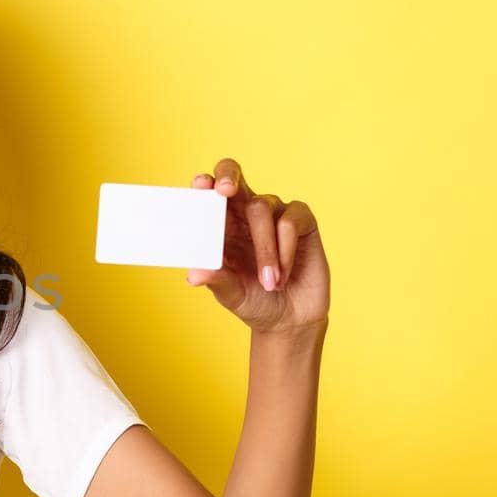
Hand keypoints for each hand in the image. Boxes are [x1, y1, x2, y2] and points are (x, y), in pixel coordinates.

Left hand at [183, 157, 329, 335]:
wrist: (289, 320)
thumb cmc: (254, 300)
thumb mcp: (230, 293)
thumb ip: (215, 280)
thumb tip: (193, 275)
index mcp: (221, 224)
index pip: (209, 194)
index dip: (205, 183)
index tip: (200, 185)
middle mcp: (245, 213)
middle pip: (234, 177)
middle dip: (228, 177)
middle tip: (225, 190)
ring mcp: (275, 213)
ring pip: (262, 208)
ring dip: (264, 248)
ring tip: (268, 282)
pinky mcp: (303, 221)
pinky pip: (290, 222)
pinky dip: (285, 250)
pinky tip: (283, 275)